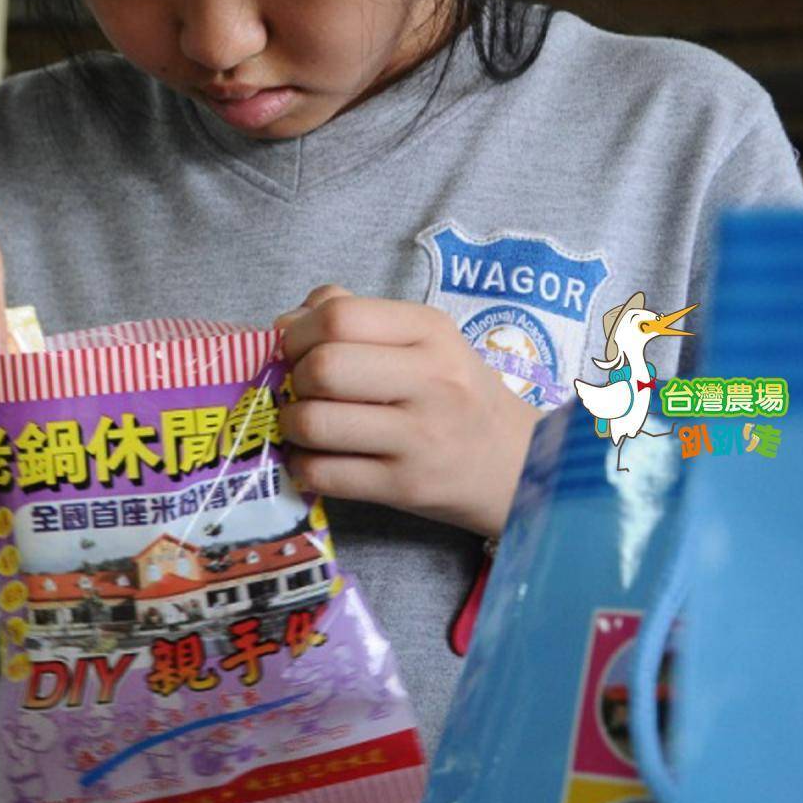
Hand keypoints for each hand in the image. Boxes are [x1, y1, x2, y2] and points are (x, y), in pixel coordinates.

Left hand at [275, 284, 540, 536]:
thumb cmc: (454, 394)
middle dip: (293, 380)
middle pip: (322, 368)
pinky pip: (322, 473)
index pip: (338, 317)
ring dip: (291, 425)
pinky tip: (316, 459)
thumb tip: (286, 322)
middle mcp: (432, 380)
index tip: (296, 350)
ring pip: (314, 423)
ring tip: (305, 425)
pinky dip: (302, 466)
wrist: (517, 463)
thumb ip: (355, 316)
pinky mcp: (406, 486)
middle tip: (303, 391)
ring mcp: (420, 437)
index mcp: (430, 331)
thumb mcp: (421, 340)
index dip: (298, 333)